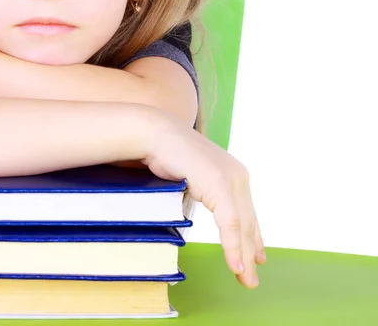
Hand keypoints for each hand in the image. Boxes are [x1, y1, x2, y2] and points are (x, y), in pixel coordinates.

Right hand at [143, 126, 264, 288]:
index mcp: (233, 173)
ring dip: (243, 256)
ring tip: (245, 279)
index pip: (247, 212)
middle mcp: (238, 176)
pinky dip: (233, 246)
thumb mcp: (193, 177)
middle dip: (250, 252)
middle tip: (250, 278)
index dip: (253, 237)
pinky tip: (236, 265)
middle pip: (248, 222)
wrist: (156, 134)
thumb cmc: (167, 154)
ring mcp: (231, 179)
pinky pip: (230, 223)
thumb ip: (205, 191)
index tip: (257, 257)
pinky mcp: (220, 186)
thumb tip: (206, 207)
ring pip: (242, 226)